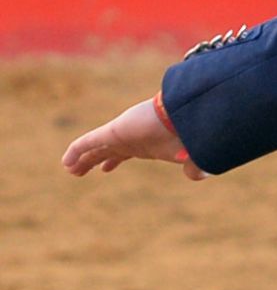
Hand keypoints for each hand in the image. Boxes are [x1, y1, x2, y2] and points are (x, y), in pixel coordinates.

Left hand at [62, 97, 205, 179]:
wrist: (188, 115)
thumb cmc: (196, 134)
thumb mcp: (197, 155)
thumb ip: (194, 166)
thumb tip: (194, 174)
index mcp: (148, 146)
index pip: (125, 153)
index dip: (113, 160)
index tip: (105, 168)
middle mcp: (132, 140)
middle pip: (106, 151)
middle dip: (93, 160)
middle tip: (79, 170)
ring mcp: (121, 135)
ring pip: (94, 149)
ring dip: (81, 159)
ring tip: (69, 169)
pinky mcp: (113, 132)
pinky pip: (88, 142)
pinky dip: (76, 151)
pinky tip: (66, 163)